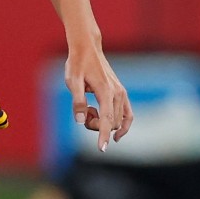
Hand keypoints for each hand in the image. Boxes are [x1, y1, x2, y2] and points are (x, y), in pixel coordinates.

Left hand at [66, 36, 131, 151]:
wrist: (87, 48)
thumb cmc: (77, 64)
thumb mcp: (72, 81)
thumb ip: (77, 100)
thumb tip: (79, 120)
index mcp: (106, 91)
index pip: (107, 119)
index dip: (103, 136)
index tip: (102, 149)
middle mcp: (117, 94)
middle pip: (110, 123)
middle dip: (95, 125)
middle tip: (82, 112)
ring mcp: (121, 93)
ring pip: (117, 121)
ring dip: (103, 123)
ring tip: (89, 110)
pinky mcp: (121, 93)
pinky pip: (127, 115)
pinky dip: (122, 126)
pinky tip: (115, 135)